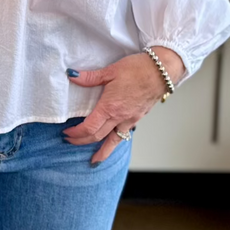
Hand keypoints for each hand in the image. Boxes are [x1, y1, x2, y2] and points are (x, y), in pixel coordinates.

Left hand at [63, 48, 185, 162]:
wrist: (161, 71)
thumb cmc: (138, 69)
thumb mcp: (110, 71)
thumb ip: (90, 77)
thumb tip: (72, 76)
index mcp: (110, 107)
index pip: (89, 128)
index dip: (76, 133)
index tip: (67, 133)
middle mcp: (119, 117)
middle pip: (97, 137)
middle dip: (82, 141)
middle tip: (71, 141)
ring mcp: (130, 120)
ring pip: (113, 141)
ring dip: (101, 151)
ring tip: (94, 159)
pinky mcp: (137, 118)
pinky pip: (124, 135)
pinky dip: (115, 143)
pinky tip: (112, 143)